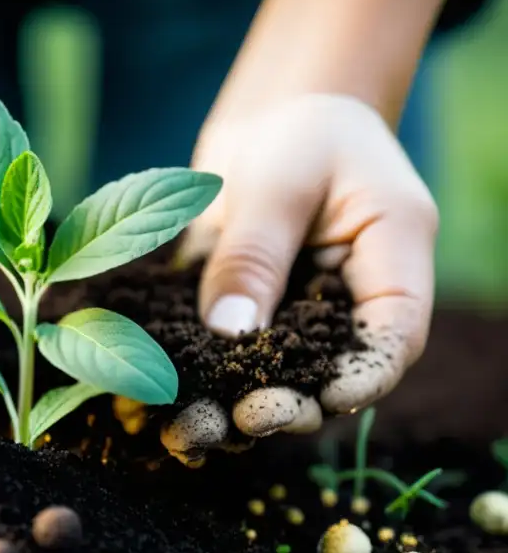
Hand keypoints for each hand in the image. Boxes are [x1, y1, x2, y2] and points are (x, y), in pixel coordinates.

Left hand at [163, 94, 436, 465]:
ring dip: (232, 410)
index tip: (319, 400)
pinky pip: (230, 360)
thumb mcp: (277, 182)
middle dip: (286, 406)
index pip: (393, 334)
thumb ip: (256, 254)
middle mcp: (348, 303)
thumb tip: (230, 333)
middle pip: (329, 373)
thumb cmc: (297, 131)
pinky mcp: (251, 319)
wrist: (274, 119)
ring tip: (189, 434)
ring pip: (274, 378)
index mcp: (391, 260)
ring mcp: (301, 318)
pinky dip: (199, 385)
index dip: (361, 377)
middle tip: (241, 422)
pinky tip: (160, 410)